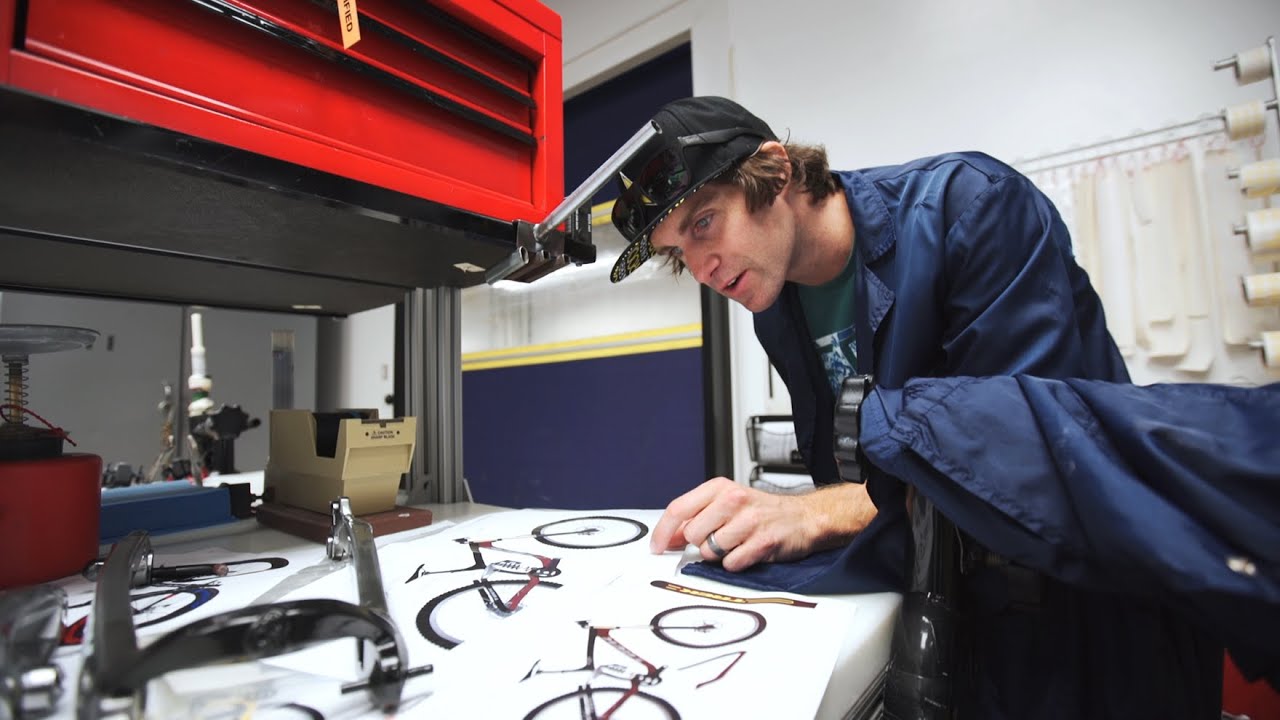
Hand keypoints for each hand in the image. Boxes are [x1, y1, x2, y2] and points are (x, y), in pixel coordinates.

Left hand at [649, 478, 876, 571]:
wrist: (803, 518)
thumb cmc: (762, 511)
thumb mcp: (726, 503)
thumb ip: (697, 516)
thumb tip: (670, 537)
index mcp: (719, 487)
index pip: (678, 509)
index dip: (663, 532)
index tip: (657, 547)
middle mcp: (733, 500)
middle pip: (693, 534)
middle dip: (701, 543)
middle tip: (719, 539)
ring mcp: (749, 520)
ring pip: (711, 551)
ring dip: (720, 555)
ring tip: (737, 544)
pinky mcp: (762, 542)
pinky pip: (731, 564)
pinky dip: (736, 563)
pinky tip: (748, 552)